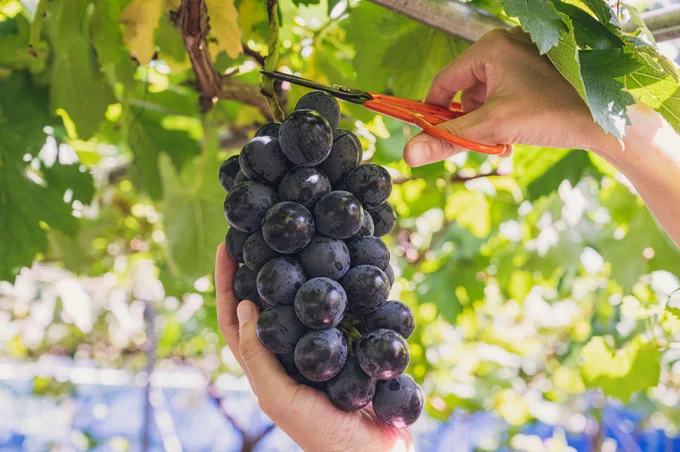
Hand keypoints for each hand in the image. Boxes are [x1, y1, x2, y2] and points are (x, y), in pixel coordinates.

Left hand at [214, 243, 414, 451]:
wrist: (374, 451)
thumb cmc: (321, 432)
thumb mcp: (278, 396)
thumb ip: (258, 356)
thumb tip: (245, 305)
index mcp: (264, 366)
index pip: (235, 319)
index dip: (226, 284)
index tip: (228, 247)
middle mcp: (288, 353)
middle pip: (266, 303)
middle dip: (259, 269)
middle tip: (261, 234)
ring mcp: (318, 349)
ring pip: (301, 303)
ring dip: (297, 273)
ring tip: (299, 241)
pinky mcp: (348, 347)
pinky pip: (338, 312)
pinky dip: (335, 289)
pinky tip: (341, 268)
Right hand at [404, 28, 617, 165]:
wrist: (606, 121)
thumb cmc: (554, 113)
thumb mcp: (493, 129)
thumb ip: (448, 139)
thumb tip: (410, 153)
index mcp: (491, 48)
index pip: (445, 81)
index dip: (433, 111)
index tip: (429, 133)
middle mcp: (506, 45)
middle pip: (466, 89)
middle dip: (468, 120)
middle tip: (478, 142)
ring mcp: (524, 56)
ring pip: (486, 94)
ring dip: (487, 122)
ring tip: (501, 140)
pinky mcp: (538, 69)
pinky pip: (505, 92)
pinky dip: (504, 115)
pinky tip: (515, 132)